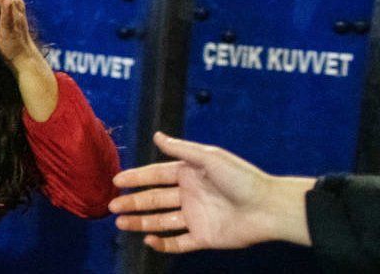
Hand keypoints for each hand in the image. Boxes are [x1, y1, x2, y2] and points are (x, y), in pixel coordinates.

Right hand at [110, 132, 313, 251]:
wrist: (268, 207)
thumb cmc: (242, 178)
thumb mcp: (210, 157)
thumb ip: (181, 149)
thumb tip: (157, 135)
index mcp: (189, 174)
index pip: (156, 175)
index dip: (136, 178)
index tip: (116, 181)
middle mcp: (189, 195)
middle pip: (154, 199)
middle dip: (132, 202)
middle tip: (112, 206)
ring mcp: (195, 217)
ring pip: (161, 221)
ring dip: (140, 222)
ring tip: (121, 223)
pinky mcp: (203, 237)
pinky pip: (178, 242)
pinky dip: (163, 243)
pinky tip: (148, 240)